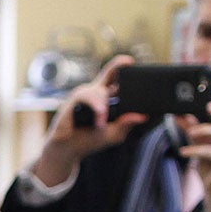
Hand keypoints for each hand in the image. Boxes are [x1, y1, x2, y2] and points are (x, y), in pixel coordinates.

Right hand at [31, 55, 147, 188]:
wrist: (67, 150)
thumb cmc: (88, 140)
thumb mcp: (113, 134)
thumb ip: (126, 124)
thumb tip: (142, 116)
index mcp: (103, 97)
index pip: (113, 76)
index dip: (121, 66)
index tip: (131, 61)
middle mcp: (93, 92)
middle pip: (107, 73)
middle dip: (118, 69)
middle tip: (129, 70)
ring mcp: (82, 95)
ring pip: (98, 90)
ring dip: (103, 105)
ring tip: (102, 122)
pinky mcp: (72, 101)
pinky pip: (85, 97)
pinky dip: (94, 107)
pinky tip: (99, 116)